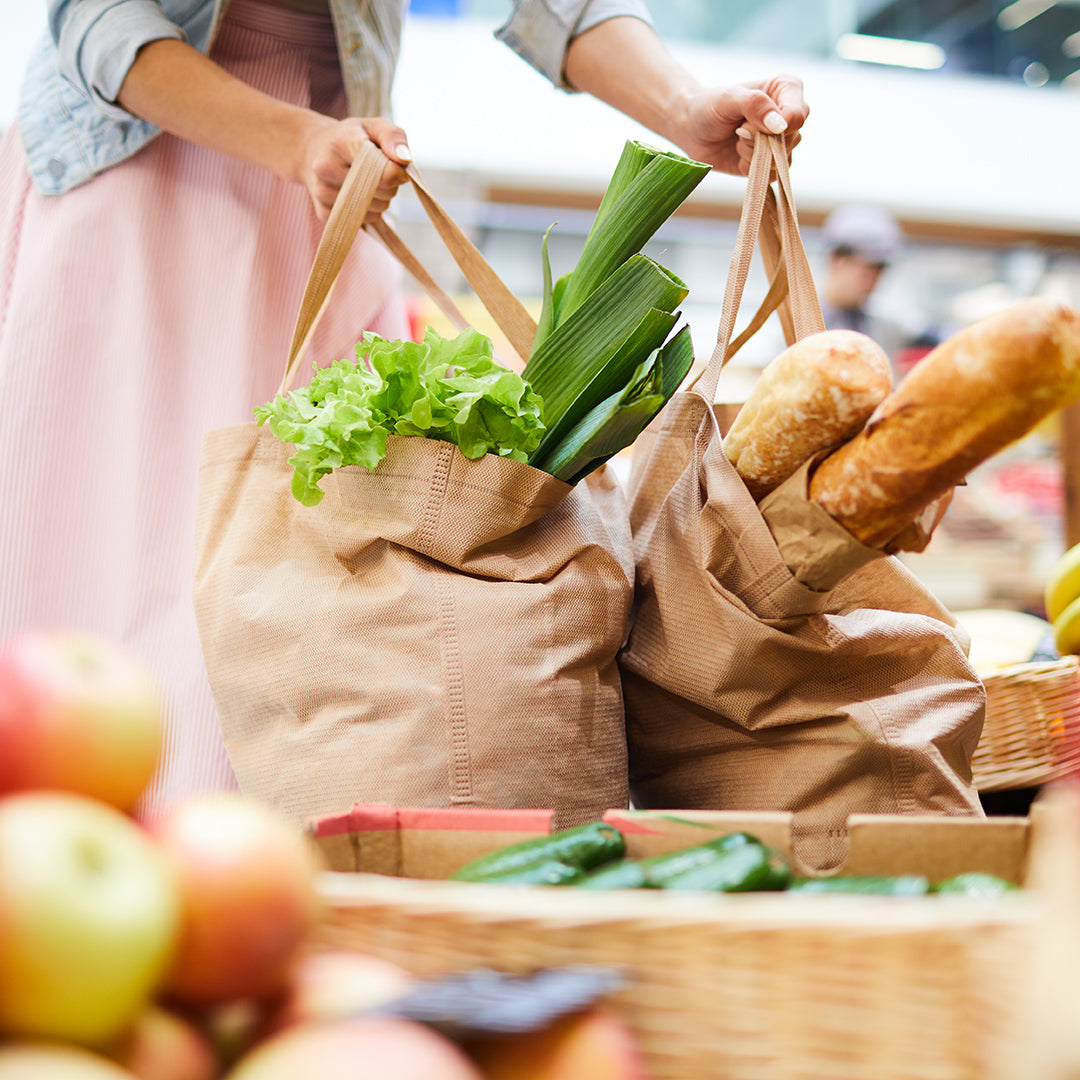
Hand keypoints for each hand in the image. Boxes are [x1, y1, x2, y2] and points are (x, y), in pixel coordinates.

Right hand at [299, 116, 411, 221]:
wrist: (314, 151)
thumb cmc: (351, 137)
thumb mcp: (373, 126)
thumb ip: (393, 137)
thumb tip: (405, 160)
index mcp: (340, 141)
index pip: (378, 166)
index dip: (396, 171)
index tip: (397, 166)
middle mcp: (326, 166)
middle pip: (381, 189)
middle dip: (390, 184)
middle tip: (380, 172)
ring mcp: (321, 191)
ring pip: (374, 208)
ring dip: (381, 199)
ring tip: (368, 183)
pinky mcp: (322, 212)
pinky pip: (363, 221)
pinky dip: (369, 213)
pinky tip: (359, 196)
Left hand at [673, 75, 808, 175]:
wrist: (692, 130)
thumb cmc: (710, 106)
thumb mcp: (728, 98)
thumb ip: (755, 105)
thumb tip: (780, 125)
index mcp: (786, 89)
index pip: (798, 114)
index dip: (778, 126)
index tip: (748, 124)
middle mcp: (789, 115)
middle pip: (792, 140)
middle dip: (759, 141)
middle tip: (739, 130)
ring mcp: (781, 141)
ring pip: (782, 160)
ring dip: (753, 154)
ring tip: (737, 140)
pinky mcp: (770, 163)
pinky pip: (771, 175)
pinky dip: (751, 168)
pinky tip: (738, 154)